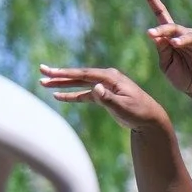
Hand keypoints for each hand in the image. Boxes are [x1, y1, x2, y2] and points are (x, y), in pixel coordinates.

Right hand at [38, 64, 170, 132]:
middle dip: (59, 75)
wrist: (150, 119)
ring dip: (62, 84)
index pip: (83, 74)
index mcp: (110, 77)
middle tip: (41, 71)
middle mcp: (105, 78)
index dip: (66, 74)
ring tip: (45, 83)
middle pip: (78, 75)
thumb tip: (95, 88)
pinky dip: (72, 96)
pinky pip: (84, 95)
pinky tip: (59, 97)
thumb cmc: (139, 112)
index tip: (51, 73)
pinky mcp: (103, 96)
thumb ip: (108, 98)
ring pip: (79, 84)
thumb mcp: (123, 106)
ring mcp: (104, 86)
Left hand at [142, 0, 191, 103]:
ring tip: (173, 44)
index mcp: (171, 38)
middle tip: (151, 34)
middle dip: (161, 30)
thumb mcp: (167, 66)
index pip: (161, 15)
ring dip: (179, 39)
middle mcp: (183, 35)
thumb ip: (162, 51)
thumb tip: (154, 34)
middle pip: (171, 27)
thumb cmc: (182, 77)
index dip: (153, 1)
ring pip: (186, 35)